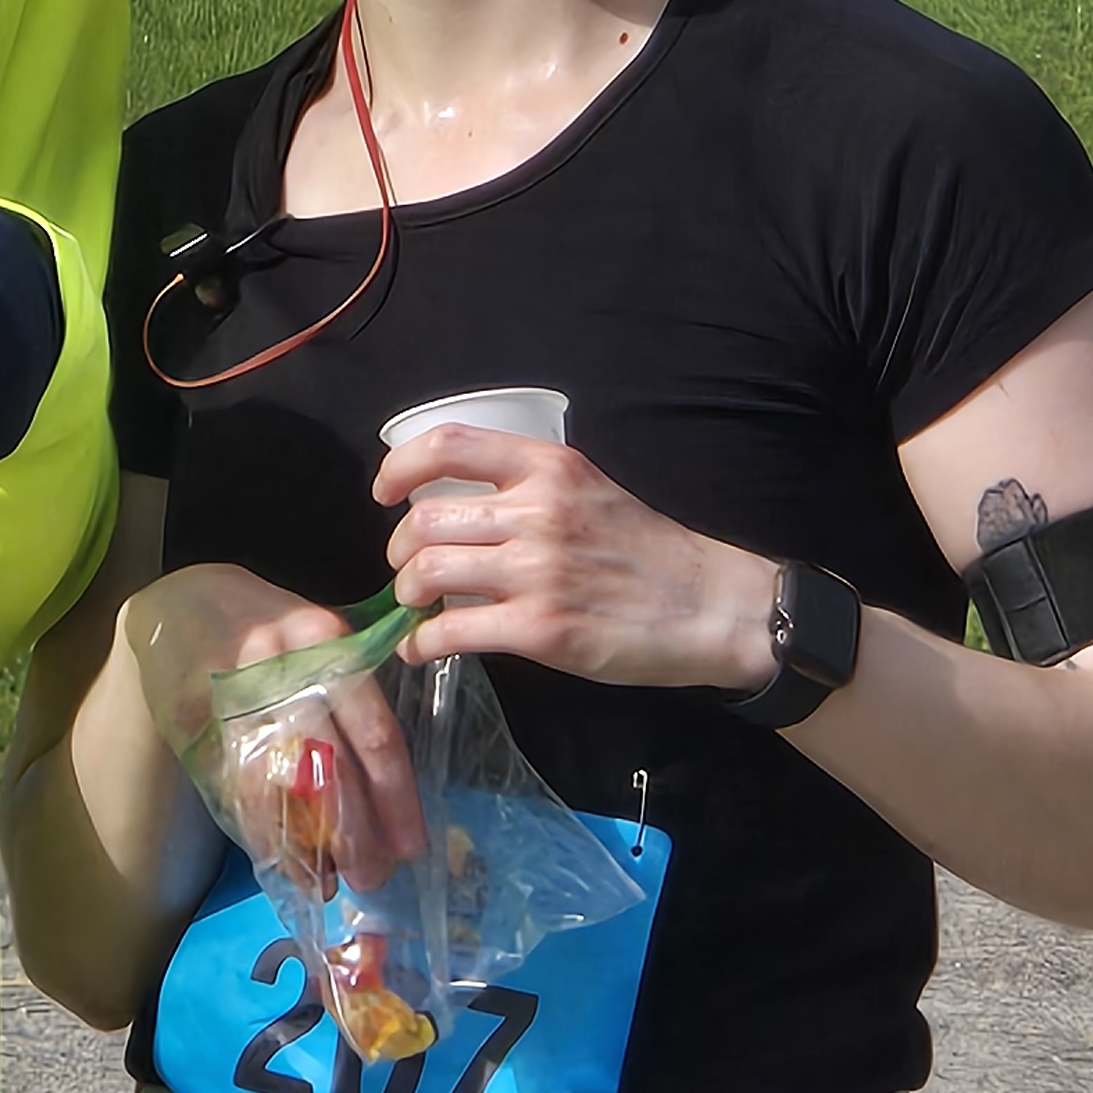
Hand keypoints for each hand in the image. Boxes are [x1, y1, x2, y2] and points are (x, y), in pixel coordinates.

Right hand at [119, 566, 425, 889]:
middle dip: (356, 834)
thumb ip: (351, 702)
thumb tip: (384, 795)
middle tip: (372, 877)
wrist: (178, 599)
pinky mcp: (195, 718)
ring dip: (307, 844)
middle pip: (333, 767)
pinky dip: (260, 830)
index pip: (376, 733)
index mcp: (329, 645)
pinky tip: (279, 859)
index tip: (410, 846)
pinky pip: (234, 786)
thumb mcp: (317, 643)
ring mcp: (234, 694)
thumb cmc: (266, 630)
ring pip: (281, 785)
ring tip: (327, 880)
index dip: (397, 798)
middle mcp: (285, 667)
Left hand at [376, 425, 776, 690]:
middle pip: (425, 519)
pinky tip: (423, 647)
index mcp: (547, 467)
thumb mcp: (588, 489)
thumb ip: (526, 487)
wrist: (707, 605)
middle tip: (408, 569)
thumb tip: (450, 505)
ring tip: (417, 604)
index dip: (399, 468)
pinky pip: (451, 631)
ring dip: (407, 593)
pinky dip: (421, 642)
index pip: (447, 444)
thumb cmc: (645, 548)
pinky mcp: (541, 630)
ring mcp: (537, 571)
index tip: (385, 494)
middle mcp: (537, 511)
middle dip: (399, 549)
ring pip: (429, 571)